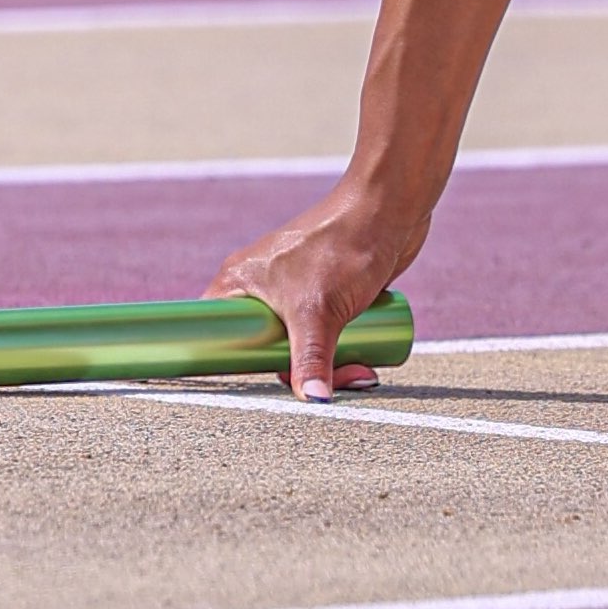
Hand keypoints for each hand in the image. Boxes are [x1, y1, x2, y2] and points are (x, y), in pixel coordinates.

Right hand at [205, 175, 426, 402]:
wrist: (392, 206)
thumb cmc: (344, 245)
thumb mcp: (319, 311)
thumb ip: (310, 359)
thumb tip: (313, 402)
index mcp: (240, 283)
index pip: (214, 336)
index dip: (228, 365)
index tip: (252, 386)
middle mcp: (264, 287)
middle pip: (265, 351)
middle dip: (298, 373)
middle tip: (329, 384)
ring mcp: (298, 290)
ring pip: (302, 346)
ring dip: (329, 366)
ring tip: (361, 371)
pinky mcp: (330, 293)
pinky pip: (327, 335)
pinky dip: (343, 352)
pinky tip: (366, 362)